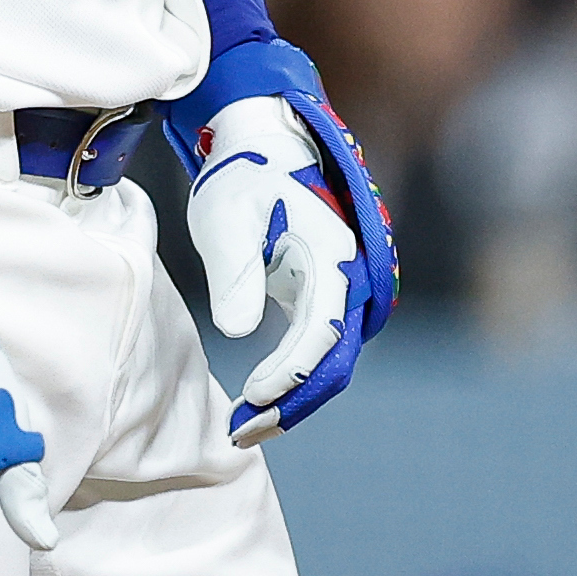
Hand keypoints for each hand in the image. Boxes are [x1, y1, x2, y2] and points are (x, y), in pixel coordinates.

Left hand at [184, 95, 374, 444]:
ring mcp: (341, 287)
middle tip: (243, 432)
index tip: (251, 398)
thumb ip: (235, 273)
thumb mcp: (227, 218)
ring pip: (328, 359)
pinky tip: (258, 399)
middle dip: (293, 402)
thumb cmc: (242, 176)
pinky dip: (292, 377)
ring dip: (292, 397)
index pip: (321, 332)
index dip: (289, 373)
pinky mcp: (323, 294)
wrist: (263, 143)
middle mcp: (349, 277)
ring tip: (244, 426)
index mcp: (334, 256)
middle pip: (334, 359)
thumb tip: (238, 330)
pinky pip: (317, 347)